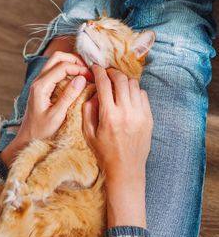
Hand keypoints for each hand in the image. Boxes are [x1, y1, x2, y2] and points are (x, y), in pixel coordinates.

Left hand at [0, 51, 91, 167]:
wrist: (27, 138)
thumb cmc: (41, 131)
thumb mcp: (57, 116)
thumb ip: (69, 96)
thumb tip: (82, 78)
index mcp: (41, 86)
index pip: (62, 66)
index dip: (79, 68)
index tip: (91, 77)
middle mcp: (38, 81)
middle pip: (57, 58)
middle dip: (74, 61)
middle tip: (88, 71)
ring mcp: (39, 83)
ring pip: (55, 62)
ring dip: (71, 64)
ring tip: (84, 74)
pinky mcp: (42, 87)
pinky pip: (55, 71)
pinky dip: (67, 71)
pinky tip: (76, 80)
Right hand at [83, 65, 152, 227]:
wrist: (126, 169)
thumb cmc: (104, 152)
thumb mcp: (88, 133)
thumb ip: (88, 110)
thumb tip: (94, 93)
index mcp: (109, 116)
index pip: (104, 83)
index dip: (98, 71)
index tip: (95, 67)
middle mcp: (126, 112)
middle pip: (121, 79)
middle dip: (112, 72)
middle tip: (106, 73)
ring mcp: (140, 114)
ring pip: (133, 85)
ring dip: (123, 80)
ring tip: (117, 83)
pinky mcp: (149, 118)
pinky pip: (143, 95)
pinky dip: (134, 90)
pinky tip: (128, 96)